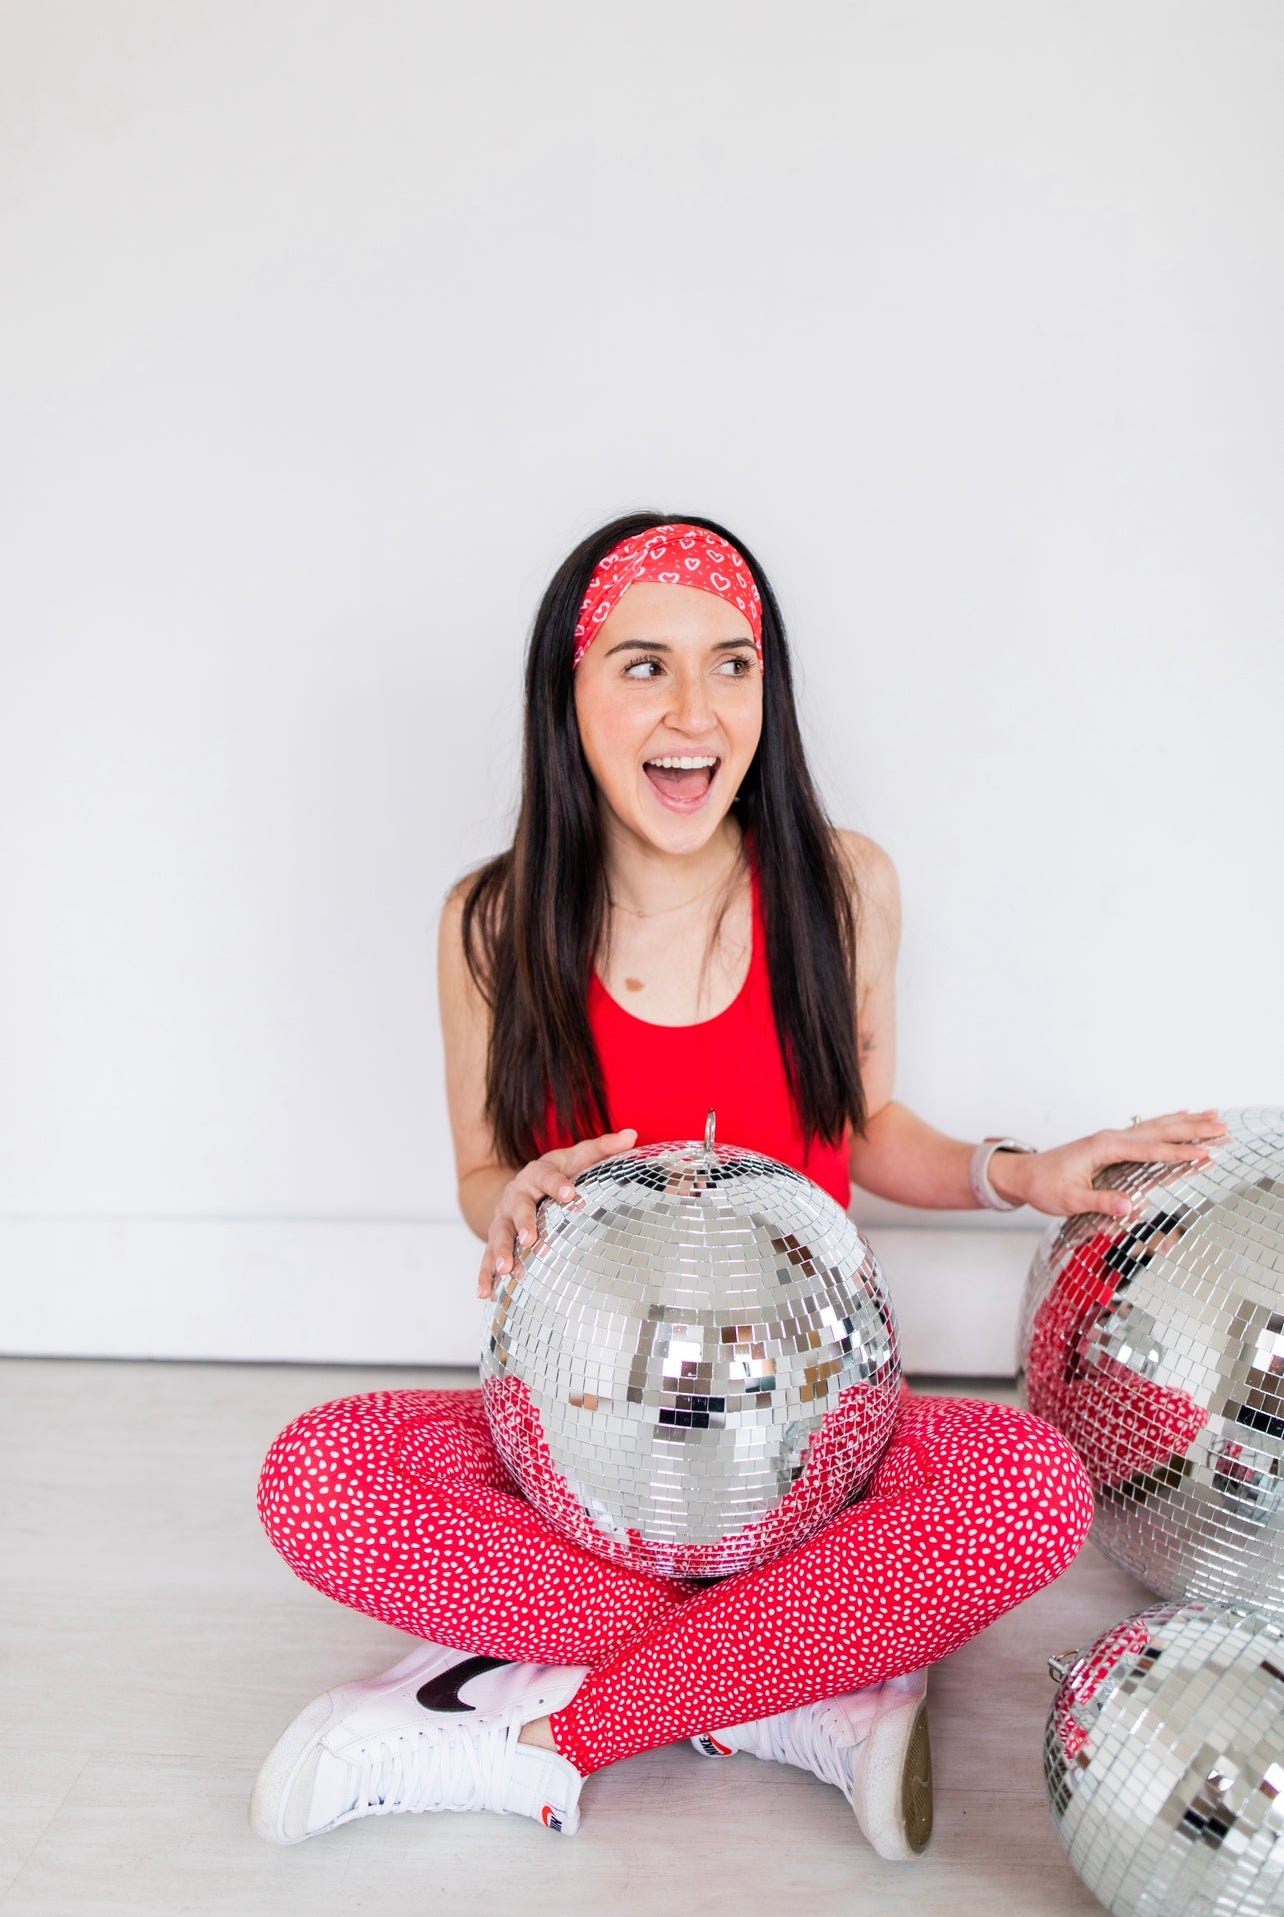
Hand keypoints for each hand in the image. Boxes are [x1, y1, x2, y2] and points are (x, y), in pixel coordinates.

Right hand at [478, 1128, 637, 1299]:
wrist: (519, 1186)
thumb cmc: (555, 1174)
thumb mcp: (576, 1158)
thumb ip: (602, 1148)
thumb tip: (632, 1135)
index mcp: (536, 1174)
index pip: (547, 1176)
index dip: (558, 1184)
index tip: (571, 1195)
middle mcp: (516, 1196)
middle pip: (517, 1209)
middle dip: (522, 1224)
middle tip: (530, 1240)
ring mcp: (502, 1219)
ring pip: (498, 1236)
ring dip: (501, 1253)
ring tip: (506, 1271)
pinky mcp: (494, 1240)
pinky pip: (486, 1258)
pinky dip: (484, 1276)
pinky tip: (485, 1294)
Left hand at [991, 1108, 1228, 1220]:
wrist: (1024, 1174)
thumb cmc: (1045, 1186)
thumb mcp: (1070, 1199)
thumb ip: (1100, 1202)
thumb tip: (1129, 1208)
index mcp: (1104, 1147)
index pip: (1150, 1150)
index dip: (1179, 1153)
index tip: (1205, 1153)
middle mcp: (1111, 1137)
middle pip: (1160, 1130)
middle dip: (1193, 1128)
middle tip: (1224, 1124)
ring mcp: (1113, 1138)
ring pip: (1157, 1126)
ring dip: (1186, 1121)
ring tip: (1214, 1115)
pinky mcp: (1113, 1143)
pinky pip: (1148, 1130)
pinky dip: (1169, 1123)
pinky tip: (1182, 1116)